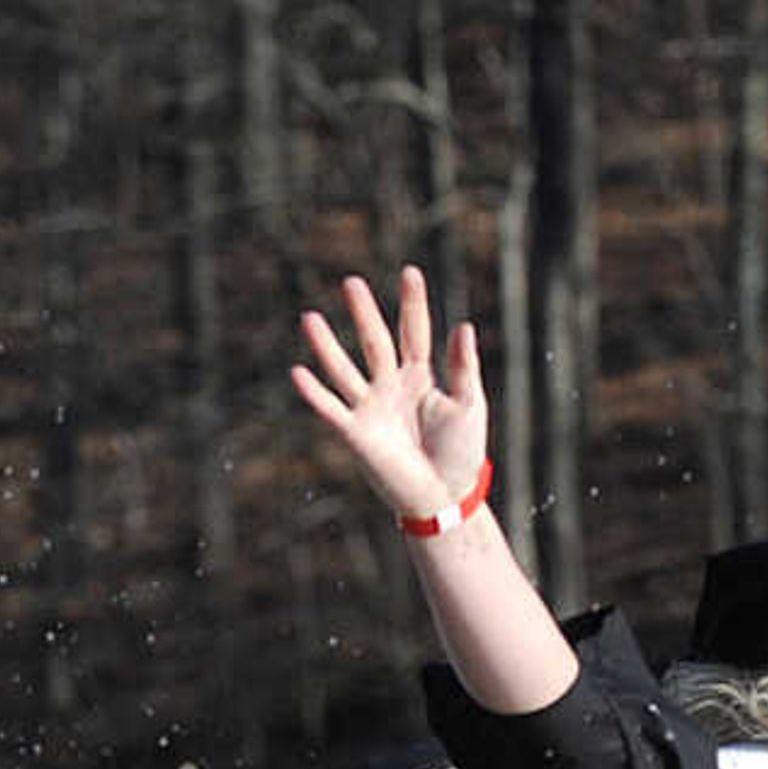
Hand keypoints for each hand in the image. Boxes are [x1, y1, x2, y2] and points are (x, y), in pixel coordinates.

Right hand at [293, 267, 493, 519]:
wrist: (444, 496)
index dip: (412, 303)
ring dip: (327, 346)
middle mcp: (392, 386)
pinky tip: (298, 372)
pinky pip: (332, 409)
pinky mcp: (357, 434)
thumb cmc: (462, 451)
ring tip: (309, 318)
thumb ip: (463, 367)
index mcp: (421, 376)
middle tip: (351, 282)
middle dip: (363, 313)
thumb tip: (463, 325)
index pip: (414, 331)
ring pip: (345, 369)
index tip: (409, 272)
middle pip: (375, 342)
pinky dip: (315, 393)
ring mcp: (372, 408)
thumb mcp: (469, 403)